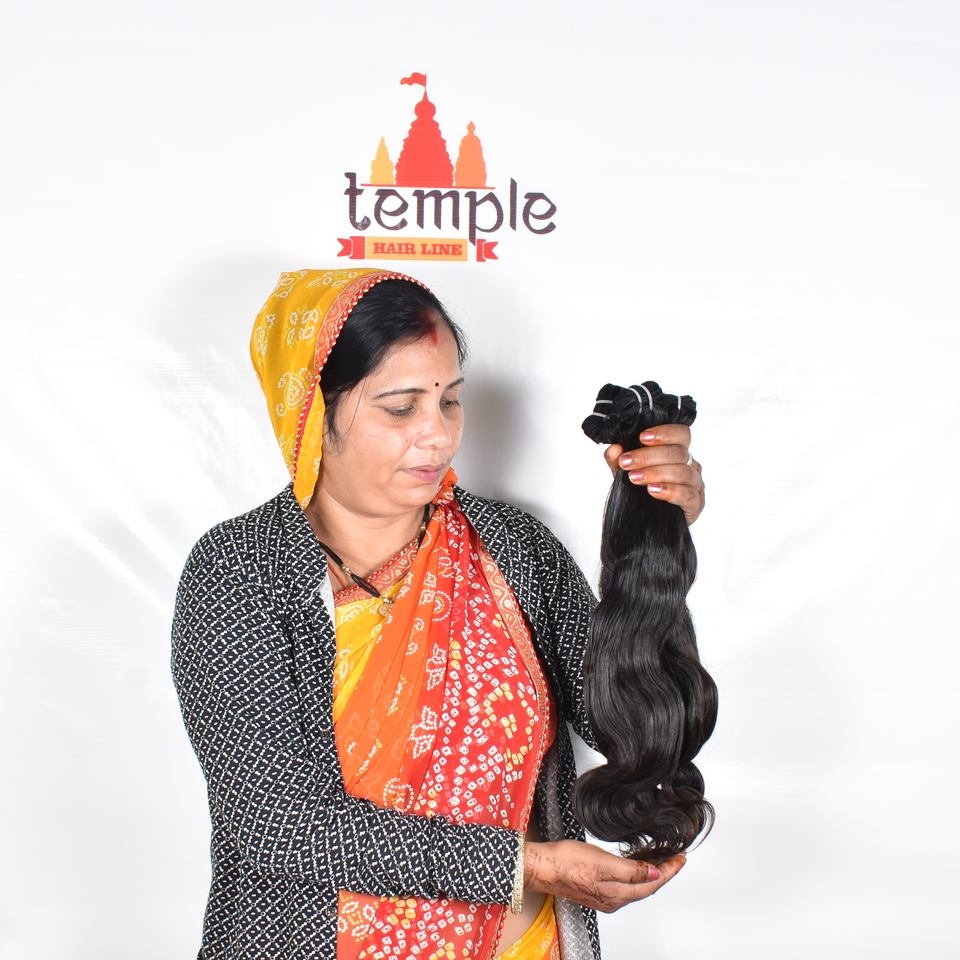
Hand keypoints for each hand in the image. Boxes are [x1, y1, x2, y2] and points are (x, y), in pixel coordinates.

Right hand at [523, 840, 686, 913]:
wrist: (543, 867)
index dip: (670, 870)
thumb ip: (632, 870)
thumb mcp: (604, 862)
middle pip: (647, 887)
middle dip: (664, 872)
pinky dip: (635, 873)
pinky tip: (633, 864)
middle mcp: (613, 899)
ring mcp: (604, 896)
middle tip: (675, 858)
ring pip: (636, 886)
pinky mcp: (596, 888)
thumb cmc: (568, 862)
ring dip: (650, 872)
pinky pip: (624, 884)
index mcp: (618, 894)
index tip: (681, 859)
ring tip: (660, 859)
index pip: (653, 883)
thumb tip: (656, 873)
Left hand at [602, 423, 704, 524]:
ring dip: (656, 473)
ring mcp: (695, 484)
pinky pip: (687, 494)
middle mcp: (690, 464)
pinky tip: (653, 490)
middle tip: (627, 462)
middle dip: (648, 456)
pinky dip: (669, 491)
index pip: (681, 433)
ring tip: (634, 478)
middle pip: (678, 452)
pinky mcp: (696, 504)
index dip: (664, 432)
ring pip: (683, 472)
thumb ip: (617, 459)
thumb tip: (614, 448)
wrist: (647, 520)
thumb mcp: (625, 472)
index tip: (642, 437)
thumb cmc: (641, 491)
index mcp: (677, 451)